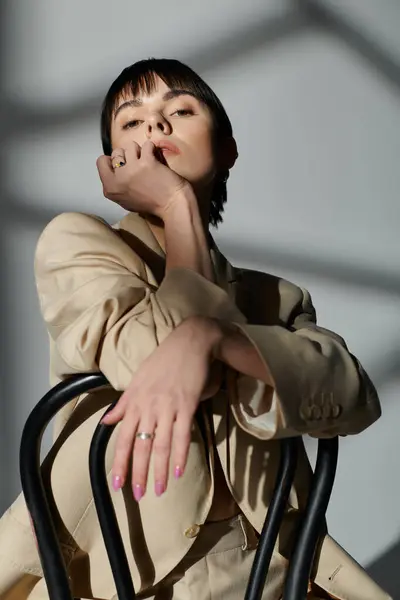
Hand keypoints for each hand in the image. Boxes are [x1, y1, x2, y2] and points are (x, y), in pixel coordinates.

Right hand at [96, 140, 191, 217]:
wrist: (172, 206)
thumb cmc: (151, 204)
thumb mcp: (125, 200)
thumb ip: (117, 184)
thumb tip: (115, 166)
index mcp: (110, 189)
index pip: (101, 162)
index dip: (113, 160)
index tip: (124, 165)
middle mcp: (118, 179)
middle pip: (116, 152)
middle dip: (128, 155)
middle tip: (139, 165)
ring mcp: (131, 170)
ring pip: (130, 145)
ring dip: (140, 151)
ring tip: (148, 161)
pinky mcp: (146, 162)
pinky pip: (147, 145)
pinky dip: (152, 149)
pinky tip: (156, 158)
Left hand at [102, 316, 222, 500]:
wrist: (190, 342)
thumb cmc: (164, 359)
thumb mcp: (138, 379)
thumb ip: (123, 403)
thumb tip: (106, 421)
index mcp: (134, 401)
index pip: (123, 438)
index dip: (120, 462)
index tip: (117, 484)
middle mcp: (148, 406)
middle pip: (141, 446)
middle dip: (138, 472)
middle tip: (137, 495)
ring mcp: (168, 407)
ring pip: (161, 445)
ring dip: (158, 470)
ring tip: (157, 490)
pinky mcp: (187, 405)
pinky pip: (182, 435)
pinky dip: (180, 454)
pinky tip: (177, 471)